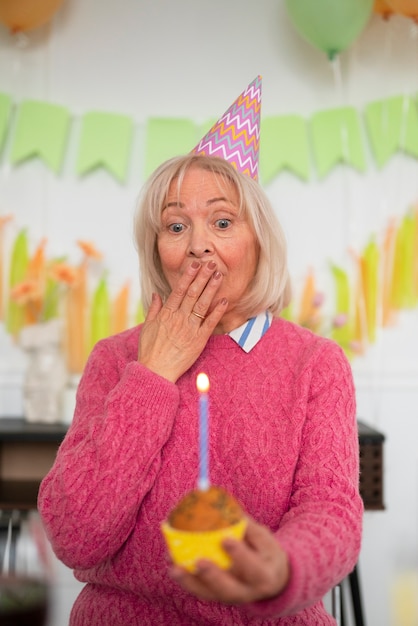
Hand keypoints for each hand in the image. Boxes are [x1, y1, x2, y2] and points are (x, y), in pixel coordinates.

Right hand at [138, 260, 227, 381]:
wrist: (155, 371)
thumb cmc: (149, 351)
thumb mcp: (147, 327)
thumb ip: (153, 309)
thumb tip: (156, 294)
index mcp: (166, 314)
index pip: (179, 290)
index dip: (188, 276)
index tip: (195, 264)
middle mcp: (178, 318)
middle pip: (193, 293)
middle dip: (203, 277)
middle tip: (212, 263)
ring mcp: (189, 329)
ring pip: (202, 304)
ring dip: (212, 289)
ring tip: (219, 275)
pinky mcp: (198, 340)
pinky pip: (210, 323)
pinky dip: (217, 311)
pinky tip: (224, 301)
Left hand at [169, 518, 289, 604]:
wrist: (271, 580)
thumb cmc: (266, 552)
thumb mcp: (266, 539)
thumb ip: (249, 527)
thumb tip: (228, 505)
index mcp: (264, 576)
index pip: (253, 568)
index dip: (239, 555)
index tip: (225, 538)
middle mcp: (248, 592)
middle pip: (229, 589)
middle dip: (212, 576)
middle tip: (198, 560)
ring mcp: (231, 598)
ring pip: (209, 594)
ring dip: (190, 581)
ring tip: (175, 567)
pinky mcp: (217, 597)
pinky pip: (199, 591)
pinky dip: (185, 579)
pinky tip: (173, 565)